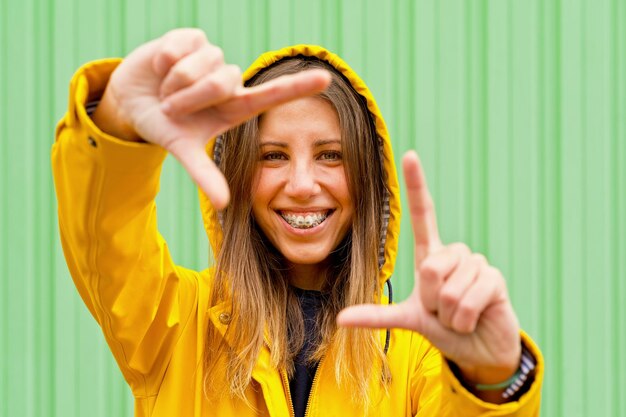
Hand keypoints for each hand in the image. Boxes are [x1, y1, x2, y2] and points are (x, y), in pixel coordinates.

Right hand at [92, 28, 330, 208]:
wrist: (133, 101)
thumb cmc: (166, 125)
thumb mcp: (183, 150)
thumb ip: (204, 175)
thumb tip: (224, 204)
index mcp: (236, 106)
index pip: (273, 94)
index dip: (298, 87)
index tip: (326, 79)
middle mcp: (229, 79)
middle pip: (222, 81)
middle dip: (190, 98)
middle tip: (173, 107)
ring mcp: (212, 56)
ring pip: (200, 66)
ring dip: (174, 83)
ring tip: (166, 90)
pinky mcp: (192, 37)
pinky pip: (181, 47)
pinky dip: (163, 61)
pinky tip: (160, 67)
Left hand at [337, 151, 520, 386]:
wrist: (479, 350)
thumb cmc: (444, 328)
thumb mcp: (410, 318)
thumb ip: (379, 315)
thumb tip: (340, 319)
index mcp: (431, 255)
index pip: (423, 214)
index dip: (417, 185)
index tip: (410, 154)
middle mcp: (454, 254)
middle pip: (429, 269)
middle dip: (430, 301)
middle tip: (442, 311)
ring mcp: (476, 265)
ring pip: (446, 289)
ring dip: (448, 315)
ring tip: (459, 316)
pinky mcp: (494, 279)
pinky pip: (467, 301)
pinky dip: (464, 320)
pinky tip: (475, 319)